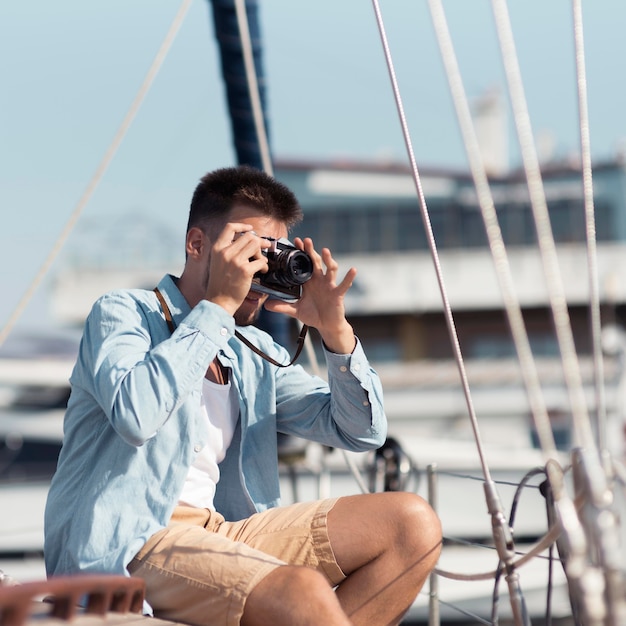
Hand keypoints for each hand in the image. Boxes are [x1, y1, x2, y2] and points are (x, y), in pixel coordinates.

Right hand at [205, 224, 269, 314]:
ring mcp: (235, 261)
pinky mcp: (245, 270)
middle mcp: (225, 252)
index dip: (242, 225)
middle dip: (259, 241)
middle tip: (265, 246)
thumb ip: (228, 250)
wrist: (219, 301)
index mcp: (217, 248)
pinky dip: (264, 265)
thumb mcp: (218, 262)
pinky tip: (262, 270)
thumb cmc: (220, 283)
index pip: (230, 227)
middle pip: (248, 236)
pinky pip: (261, 261)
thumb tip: (247, 241)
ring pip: (256, 246)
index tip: (250, 228)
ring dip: (262, 253)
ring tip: (262, 262)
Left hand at [265, 237, 356, 353]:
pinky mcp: (338, 294)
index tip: (295, 242)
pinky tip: (353, 270)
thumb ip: (282, 307)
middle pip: (316, 262)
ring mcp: (329, 285)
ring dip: (328, 260)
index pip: (304, 264)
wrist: (325, 325)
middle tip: (306, 240)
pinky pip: (344, 284)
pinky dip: (349, 278)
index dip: (301, 253)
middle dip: (311, 251)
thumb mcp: (295, 311)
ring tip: (325, 251)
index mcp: (308, 282)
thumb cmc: (312, 315)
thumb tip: (266, 306)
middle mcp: (319, 280)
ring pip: (330, 269)